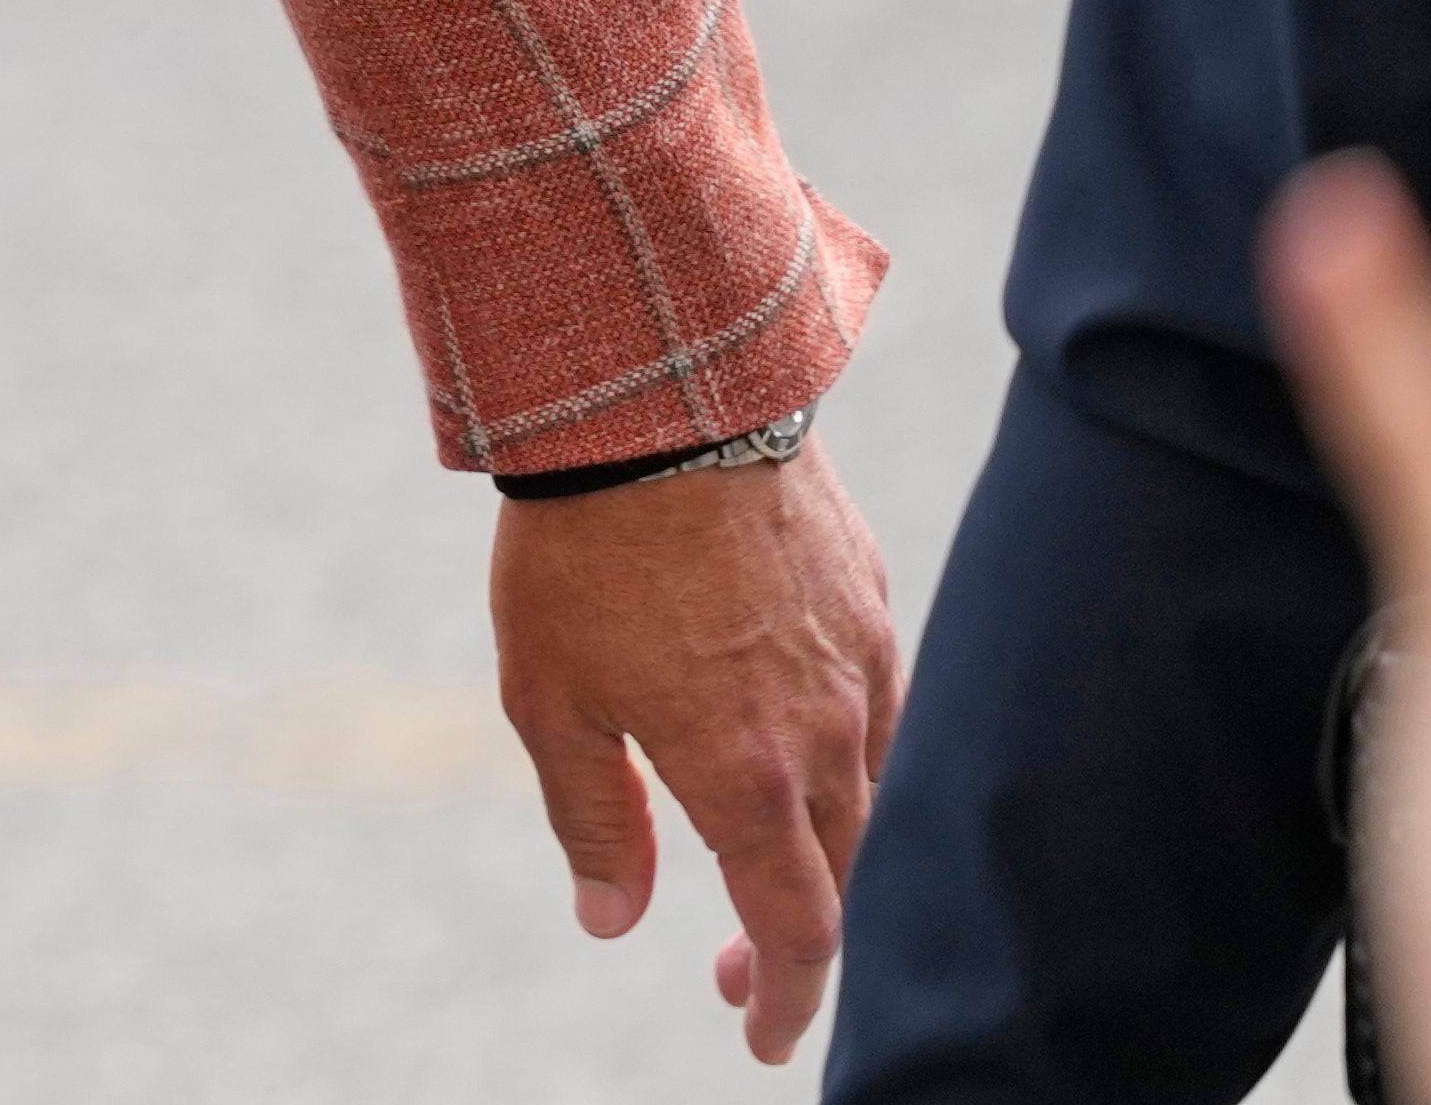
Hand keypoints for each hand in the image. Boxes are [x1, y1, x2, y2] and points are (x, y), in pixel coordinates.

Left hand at [489, 434, 904, 1061]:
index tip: (762, 1038)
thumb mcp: (550, 700)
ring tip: (762, 850)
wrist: (655, 393)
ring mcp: (860, 659)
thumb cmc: (581, 551)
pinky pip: (880, 703)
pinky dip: (847, 752)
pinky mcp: (870, 594)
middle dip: (799, 937)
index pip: (798, 929)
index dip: (790, 1000)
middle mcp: (825, 730)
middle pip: (844, 871)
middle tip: (738, 966)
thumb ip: (593, 821)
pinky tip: (800, 744)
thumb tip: (616, 922)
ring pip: (870, 788)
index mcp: (746, 775)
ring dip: (825, 841)